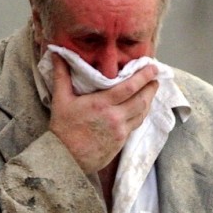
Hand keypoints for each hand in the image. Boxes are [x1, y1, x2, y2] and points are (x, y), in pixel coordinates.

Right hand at [48, 53, 157, 173]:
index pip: (129, 87)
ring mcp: (120, 131)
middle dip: (151, 87)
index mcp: (101, 104)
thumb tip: (56, 53)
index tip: (152, 67)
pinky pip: (136, 124)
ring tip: (151, 90)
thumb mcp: (60, 100)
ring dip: (149, 100)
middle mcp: (115, 117)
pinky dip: (141, 114)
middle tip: (155, 77)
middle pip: (142, 100)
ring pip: (142, 113)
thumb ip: (62, 75)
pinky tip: (140, 108)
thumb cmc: (62, 129)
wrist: (65, 159)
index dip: (144, 76)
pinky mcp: (121, 142)